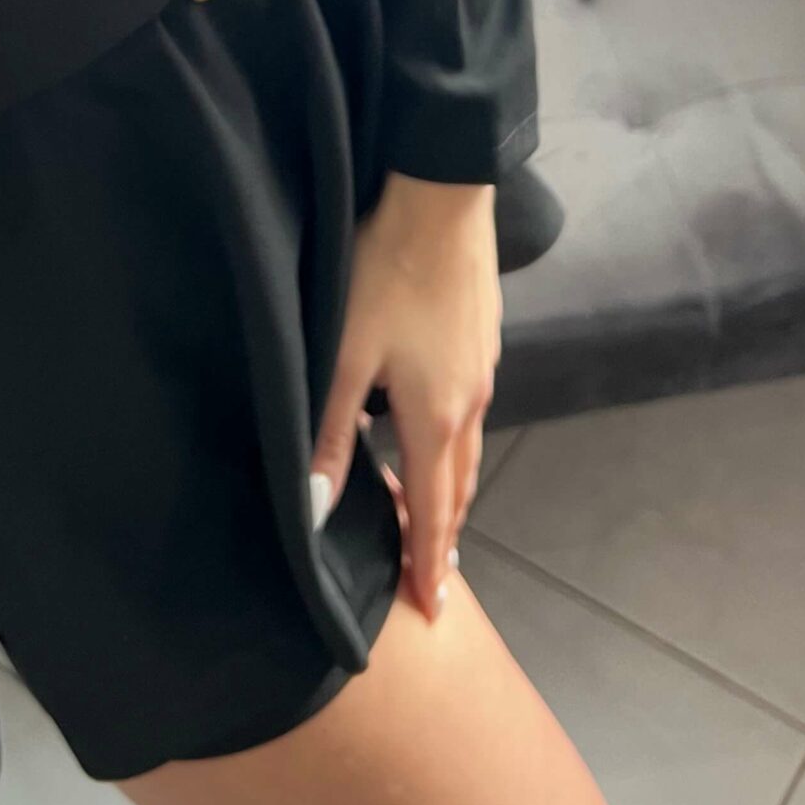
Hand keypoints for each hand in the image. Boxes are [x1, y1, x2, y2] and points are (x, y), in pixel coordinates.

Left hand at [309, 175, 501, 620]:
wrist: (442, 196)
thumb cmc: (386, 273)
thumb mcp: (345, 356)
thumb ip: (333, 434)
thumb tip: (320, 510)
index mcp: (435, 418)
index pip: (432, 509)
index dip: (428, 561)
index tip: (431, 608)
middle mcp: (470, 404)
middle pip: (459, 488)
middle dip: (445, 539)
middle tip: (436, 582)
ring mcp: (484, 370)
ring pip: (469, 451)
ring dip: (454, 494)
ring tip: (440, 523)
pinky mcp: (484, 338)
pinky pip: (473, 416)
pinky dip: (457, 450)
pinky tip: (440, 437)